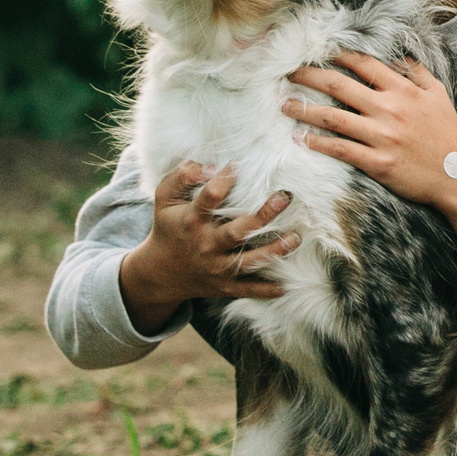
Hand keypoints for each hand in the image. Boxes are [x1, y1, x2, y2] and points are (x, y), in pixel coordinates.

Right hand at [120, 163, 294, 332]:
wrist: (160, 272)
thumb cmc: (170, 227)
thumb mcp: (164, 199)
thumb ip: (181, 176)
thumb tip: (208, 165)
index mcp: (192, 221)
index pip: (209, 198)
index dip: (224, 179)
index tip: (239, 166)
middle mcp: (206, 245)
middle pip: (236, 232)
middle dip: (262, 216)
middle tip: (284, 198)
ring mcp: (216, 268)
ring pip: (248, 262)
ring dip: (274, 251)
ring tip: (296, 238)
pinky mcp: (224, 286)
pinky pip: (247, 290)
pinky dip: (266, 290)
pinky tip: (285, 285)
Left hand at [283, 52, 456, 208]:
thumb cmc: (448, 134)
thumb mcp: (439, 96)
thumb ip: (419, 73)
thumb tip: (402, 56)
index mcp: (403, 90)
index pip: (363, 64)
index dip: (337, 55)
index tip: (318, 52)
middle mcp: (389, 109)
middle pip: (339, 86)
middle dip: (309, 76)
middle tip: (288, 73)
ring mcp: (382, 137)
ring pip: (333, 118)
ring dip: (304, 110)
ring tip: (284, 105)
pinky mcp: (377, 162)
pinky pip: (340, 149)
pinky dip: (317, 142)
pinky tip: (300, 137)